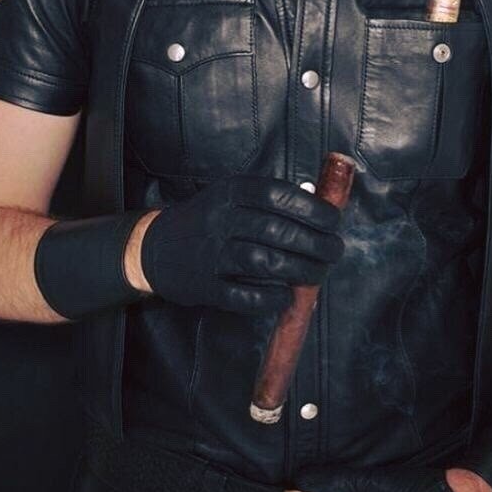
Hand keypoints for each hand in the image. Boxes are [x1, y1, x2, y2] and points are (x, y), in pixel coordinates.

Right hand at [139, 174, 344, 317]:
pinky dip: (270, 299)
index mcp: (230, 192)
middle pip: (276, 231)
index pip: (277, 195)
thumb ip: (269, 200)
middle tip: (334, 252)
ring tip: (318, 273)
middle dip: (315, 244)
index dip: (311, 208)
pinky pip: (243, 296)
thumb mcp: (231, 196)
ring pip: (264, 262)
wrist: (156, 247)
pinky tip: (286, 297)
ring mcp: (211, 254)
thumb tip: (319, 206)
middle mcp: (220, 220)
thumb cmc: (209, 220)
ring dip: (299, 270)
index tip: (334, 221)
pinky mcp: (205, 286)